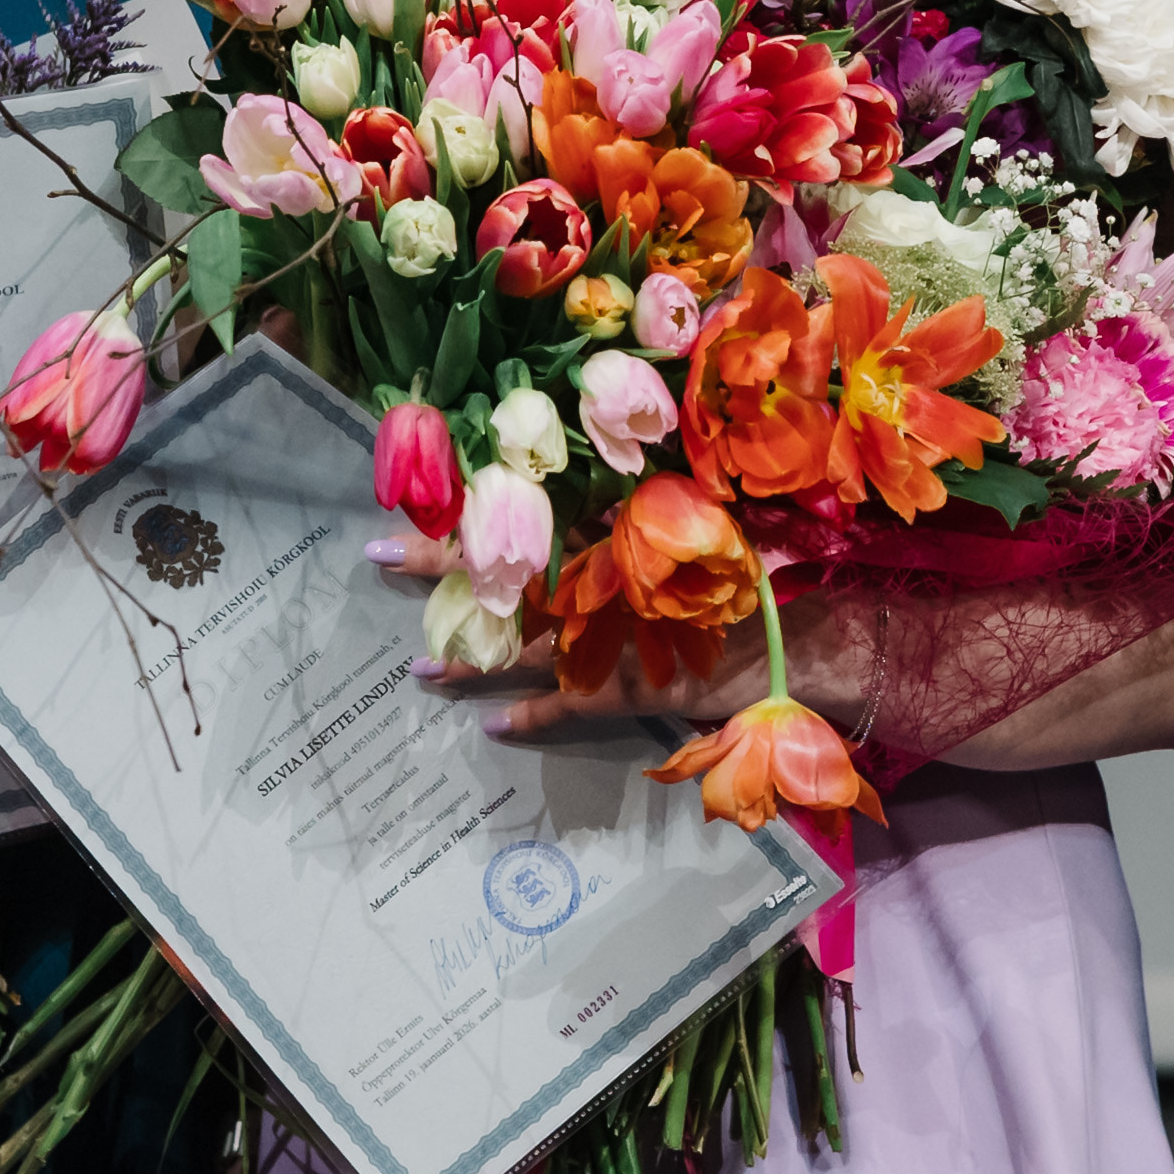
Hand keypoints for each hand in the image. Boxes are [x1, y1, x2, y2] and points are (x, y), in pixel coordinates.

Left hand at [369, 531, 794, 745]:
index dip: (464, 519)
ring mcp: (601, 648)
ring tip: (417, 668)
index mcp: (608, 540)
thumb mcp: (698, 516)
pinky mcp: (618, 695)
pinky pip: (564, 710)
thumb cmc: (752, 566)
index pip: (519, 525)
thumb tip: (613, 444)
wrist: (797, 638)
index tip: (411, 505)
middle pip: (502, 583)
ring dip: (468, 661)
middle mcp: (592, 592)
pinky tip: (489, 728)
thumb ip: (651, 498)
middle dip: (440, 577)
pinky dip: (528, 720)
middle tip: (377, 563)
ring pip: (517, 652)